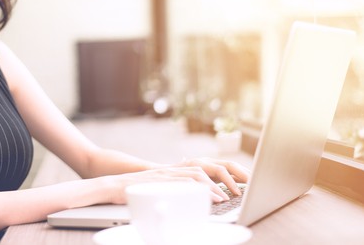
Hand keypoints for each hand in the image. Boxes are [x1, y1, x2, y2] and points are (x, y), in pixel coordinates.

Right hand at [107, 157, 249, 203]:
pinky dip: (203, 189)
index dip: (230, 171)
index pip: (211, 166)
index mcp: (181, 169)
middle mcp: (177, 168)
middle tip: (249, 183)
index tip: (247, 180)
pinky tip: (213, 198)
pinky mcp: (163, 180)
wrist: (114, 185)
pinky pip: (188, 182)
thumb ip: (179, 188)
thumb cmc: (138, 190)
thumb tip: (197, 197)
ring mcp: (171, 173)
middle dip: (232, 173)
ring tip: (232, 195)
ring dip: (219, 184)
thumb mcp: (163, 188)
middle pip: (212, 164)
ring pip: (201, 172)